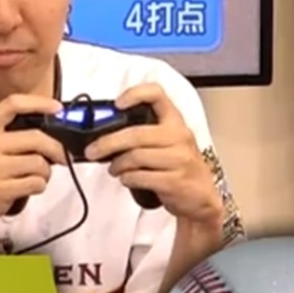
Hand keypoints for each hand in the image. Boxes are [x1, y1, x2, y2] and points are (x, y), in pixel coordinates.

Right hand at [0, 94, 67, 243]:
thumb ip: (8, 134)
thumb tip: (49, 132)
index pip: (14, 104)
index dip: (39, 103)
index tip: (57, 108)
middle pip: (37, 138)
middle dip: (56, 149)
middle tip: (61, 157)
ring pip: (40, 164)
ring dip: (44, 173)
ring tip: (33, 176)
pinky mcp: (0, 189)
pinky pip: (36, 183)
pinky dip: (37, 186)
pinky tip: (25, 188)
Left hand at [84, 83, 223, 226]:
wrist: (200, 198)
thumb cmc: (177, 167)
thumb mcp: (166, 143)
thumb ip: (141, 135)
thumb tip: (103, 136)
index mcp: (175, 122)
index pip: (157, 95)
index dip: (135, 94)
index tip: (117, 104)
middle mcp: (180, 136)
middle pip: (135, 133)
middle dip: (107, 143)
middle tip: (92, 151)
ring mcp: (180, 159)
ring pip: (135, 156)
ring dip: (117, 165)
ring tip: (114, 169)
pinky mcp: (176, 181)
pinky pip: (140, 176)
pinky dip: (127, 179)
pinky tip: (127, 179)